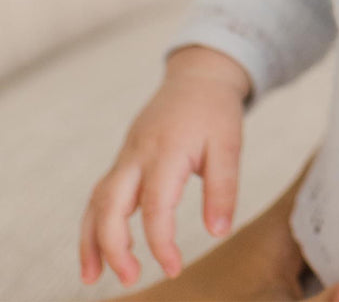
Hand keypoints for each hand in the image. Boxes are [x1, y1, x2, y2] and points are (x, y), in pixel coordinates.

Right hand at [78, 45, 251, 287]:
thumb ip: (224, 188)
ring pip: (97, 200)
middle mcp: (138, 154)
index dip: (161, 242)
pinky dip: (94, 223)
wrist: (198, 77)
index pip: (156, 205)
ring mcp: (126, 156)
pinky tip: (99, 249)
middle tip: (130, 279)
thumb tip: (218, 233)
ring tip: (94, 278)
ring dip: (91, 240)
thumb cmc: (215, 112)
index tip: (173, 268)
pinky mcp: (123, 160)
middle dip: (113, 247)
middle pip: (110, 204)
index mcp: (167, 150)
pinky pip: (100, 194)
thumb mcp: (230, 144)